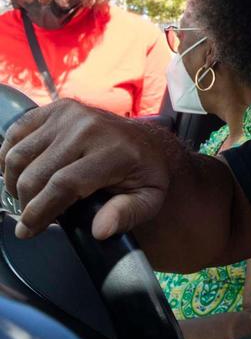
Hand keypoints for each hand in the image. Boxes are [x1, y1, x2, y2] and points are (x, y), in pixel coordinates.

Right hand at [0, 100, 179, 239]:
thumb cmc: (144, 173)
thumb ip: (126, 214)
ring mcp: (71, 114)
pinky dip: (8, 155)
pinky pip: (16, 132)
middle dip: (26, 203)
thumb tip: (100, 230)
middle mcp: (90, 128)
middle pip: (36, 173)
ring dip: (14, 181)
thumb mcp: (148, 199)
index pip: (64, 185)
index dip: (39, 211)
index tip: (28, 230)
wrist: (147, 140)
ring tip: (27, 197)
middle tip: (31, 217)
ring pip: (20, 155)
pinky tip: (19, 172)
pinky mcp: (57, 107)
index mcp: (115, 151)